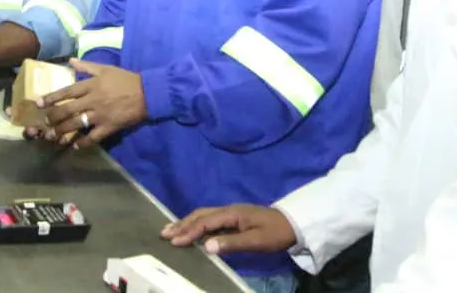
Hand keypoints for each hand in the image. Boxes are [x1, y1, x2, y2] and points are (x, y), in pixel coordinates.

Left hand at [38, 58, 145, 148]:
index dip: (51, 98)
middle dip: (53, 117)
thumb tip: (70, 60)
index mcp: (92, 84)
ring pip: (76, 124)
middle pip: (68, 110)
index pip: (67, 91)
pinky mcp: (109, 127)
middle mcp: (93, 100)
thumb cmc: (126, 79)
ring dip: (62, 131)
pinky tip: (75, 146)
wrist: (148, 93)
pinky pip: (93, 137)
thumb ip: (86, 66)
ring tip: (52, 136)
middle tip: (44, 123)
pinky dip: (83, 142)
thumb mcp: (106, 69)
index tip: (38, 104)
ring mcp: (100, 115)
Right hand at [160, 205, 296, 255]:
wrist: (293, 224)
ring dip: (186, 222)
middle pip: (200, 215)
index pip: (205, 222)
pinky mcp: (234, 218)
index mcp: (232, 213)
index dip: (189, 231)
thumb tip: (207, 246)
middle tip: (164, 234)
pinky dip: (196, 224)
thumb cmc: (275, 233)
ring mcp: (231, 213)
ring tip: (171, 231)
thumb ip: (232, 243)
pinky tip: (192, 231)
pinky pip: (210, 219)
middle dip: (182, 224)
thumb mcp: (256, 240)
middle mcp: (228, 210)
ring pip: (203, 215)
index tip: (173, 241)